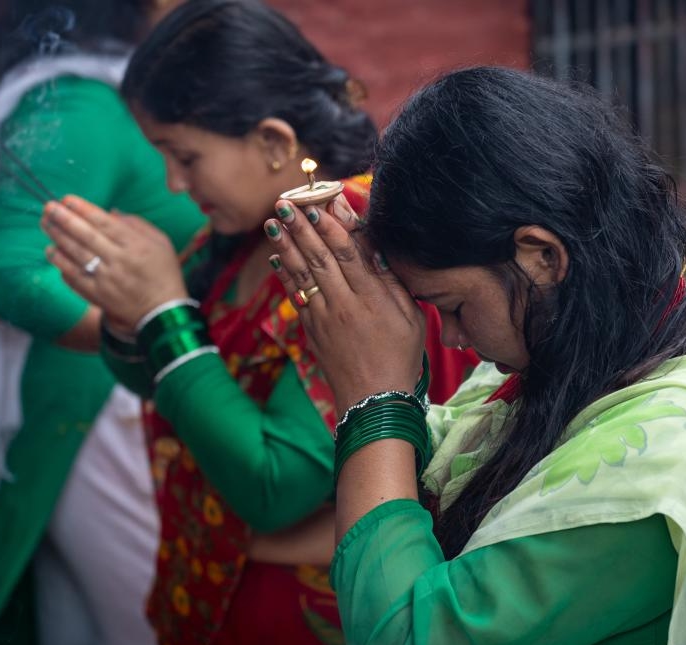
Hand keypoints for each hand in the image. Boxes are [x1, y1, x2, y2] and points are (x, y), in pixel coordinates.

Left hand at [43, 195, 186, 329]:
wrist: (163, 312)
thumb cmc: (164, 273)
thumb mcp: (161, 243)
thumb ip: (137, 224)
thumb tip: (110, 212)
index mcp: (137, 246)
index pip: (105, 223)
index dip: (84, 210)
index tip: (67, 199)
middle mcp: (119, 261)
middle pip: (87, 237)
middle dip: (65, 220)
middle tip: (48, 207)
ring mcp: (107, 280)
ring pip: (77, 255)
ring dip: (58, 238)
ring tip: (45, 224)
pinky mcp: (98, 296)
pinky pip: (74, 278)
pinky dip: (61, 264)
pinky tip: (51, 251)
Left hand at [265, 196, 424, 414]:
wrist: (373, 401)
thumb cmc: (400, 357)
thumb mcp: (412, 319)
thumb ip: (393, 283)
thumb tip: (376, 249)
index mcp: (372, 300)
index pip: (348, 255)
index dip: (331, 228)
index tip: (318, 205)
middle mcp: (344, 306)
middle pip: (319, 259)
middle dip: (301, 229)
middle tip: (285, 203)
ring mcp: (324, 319)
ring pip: (302, 275)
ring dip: (286, 246)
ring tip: (273, 223)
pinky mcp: (312, 331)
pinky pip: (296, 296)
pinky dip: (285, 275)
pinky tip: (277, 257)